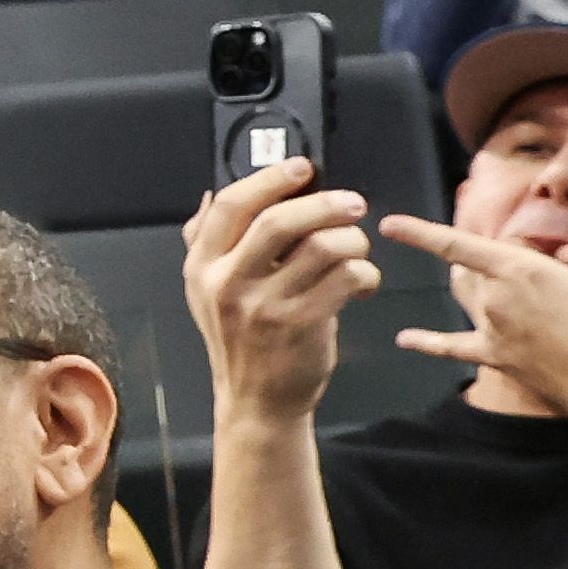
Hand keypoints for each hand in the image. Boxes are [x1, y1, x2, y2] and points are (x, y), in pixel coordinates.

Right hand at [185, 156, 381, 424]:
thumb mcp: (206, 290)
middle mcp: (227, 284)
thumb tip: (209, 193)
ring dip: (353, 242)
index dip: (269, 179)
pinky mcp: (303, 326)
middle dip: (325, 203)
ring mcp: (264, 307)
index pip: (229, 206)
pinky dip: (365, 275)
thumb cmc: (240, 340)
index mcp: (202, 267)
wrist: (257, 401)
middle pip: (279, 221)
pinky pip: (346, 279)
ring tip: (357, 251)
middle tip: (353, 203)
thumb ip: (204, 242)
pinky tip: (362, 284)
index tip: (302, 167)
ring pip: (322, 247)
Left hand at [377, 210, 567, 416]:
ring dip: (469, 287)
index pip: (458, 245)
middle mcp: (495, 297)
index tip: (389, 225)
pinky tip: (405, 340)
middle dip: (485, 262)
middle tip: (520, 267)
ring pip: (466, 298)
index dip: (420, 233)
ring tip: (477, 279)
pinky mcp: (495, 358)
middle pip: (470, 271)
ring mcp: (491, 329)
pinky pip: (453, 348)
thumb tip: (558, 255)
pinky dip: (427, 343)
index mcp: (518, 269)